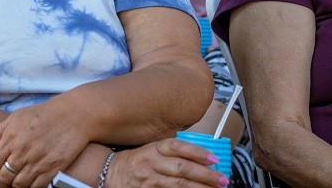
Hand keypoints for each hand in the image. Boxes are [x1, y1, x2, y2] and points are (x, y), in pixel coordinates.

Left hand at [0, 100, 89, 187]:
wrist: (73, 115)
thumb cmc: (42, 115)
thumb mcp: (15, 119)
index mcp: (11, 137)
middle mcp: (23, 149)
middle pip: (4, 176)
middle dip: (2, 183)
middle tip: (4, 184)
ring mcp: (38, 160)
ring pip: (19, 184)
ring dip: (15, 187)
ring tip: (16, 184)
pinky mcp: (53, 168)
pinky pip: (36, 187)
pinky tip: (31, 184)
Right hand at [108, 138, 227, 187]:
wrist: (109, 173)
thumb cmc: (134, 161)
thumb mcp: (150, 150)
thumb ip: (171, 153)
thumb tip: (200, 158)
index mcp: (153, 149)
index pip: (177, 147)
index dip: (196, 151)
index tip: (214, 158)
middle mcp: (151, 163)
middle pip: (181, 168)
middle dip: (205, 175)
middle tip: (223, 179)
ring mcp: (149, 180)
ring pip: (178, 185)